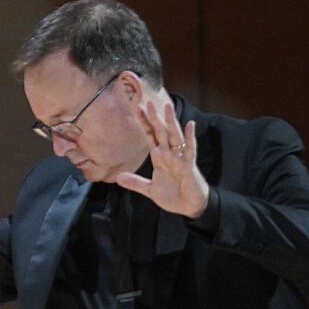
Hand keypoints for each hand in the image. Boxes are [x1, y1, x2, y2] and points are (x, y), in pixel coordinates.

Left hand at [116, 97, 209, 218]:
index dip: (144, 123)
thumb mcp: (150, 190)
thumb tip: (118, 177)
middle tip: (146, 102)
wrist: (189, 206)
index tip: (137, 109)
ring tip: (167, 106)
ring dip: (170, 122)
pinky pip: (190, 150)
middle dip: (154, 118)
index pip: (150, 136)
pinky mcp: (189, 166)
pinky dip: (190, 137)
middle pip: (161, 132)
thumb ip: (136, 183)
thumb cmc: (173, 195)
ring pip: (174, 136)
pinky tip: (190, 125)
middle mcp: (169, 154)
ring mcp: (180, 158)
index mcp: (160, 157)